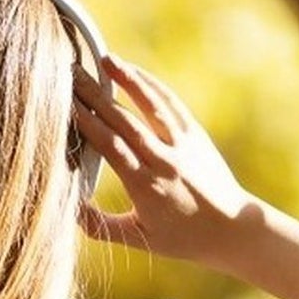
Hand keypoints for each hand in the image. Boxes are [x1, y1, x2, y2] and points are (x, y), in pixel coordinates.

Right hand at [72, 56, 254, 268]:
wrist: (233, 228)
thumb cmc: (182, 239)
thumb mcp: (138, 239)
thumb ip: (100, 225)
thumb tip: (68, 209)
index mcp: (145, 187)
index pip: (111, 147)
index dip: (87, 123)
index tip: (65, 105)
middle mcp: (163, 160)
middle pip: (124, 121)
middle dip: (96, 96)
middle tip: (72, 74)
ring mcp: (182, 144)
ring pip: (150, 105)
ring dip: (127, 79)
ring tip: (105, 59)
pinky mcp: (196, 135)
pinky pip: (171, 104)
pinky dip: (151, 86)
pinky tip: (134, 72)